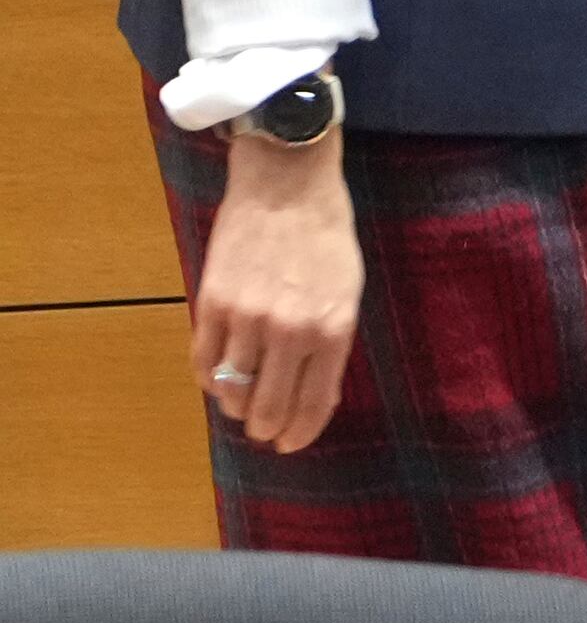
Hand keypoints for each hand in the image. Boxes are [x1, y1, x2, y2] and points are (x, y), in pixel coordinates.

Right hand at [191, 128, 363, 454]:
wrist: (287, 179)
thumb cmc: (325, 232)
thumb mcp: (348, 289)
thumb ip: (332, 344)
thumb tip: (314, 399)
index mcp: (332, 328)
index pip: (312, 407)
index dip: (298, 435)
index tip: (289, 443)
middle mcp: (290, 329)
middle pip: (268, 410)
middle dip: (265, 428)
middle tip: (264, 428)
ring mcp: (247, 316)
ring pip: (232, 393)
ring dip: (236, 406)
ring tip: (241, 399)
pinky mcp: (212, 301)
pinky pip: (203, 363)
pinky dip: (210, 380)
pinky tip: (220, 375)